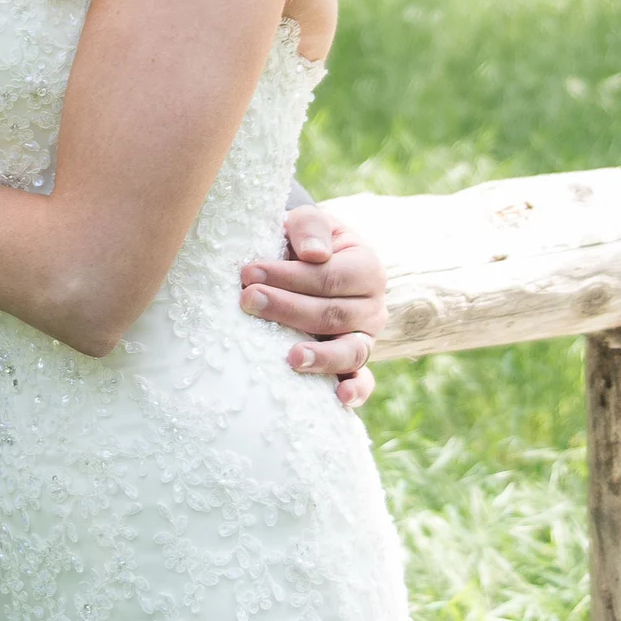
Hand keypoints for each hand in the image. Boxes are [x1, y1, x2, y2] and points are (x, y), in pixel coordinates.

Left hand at [240, 207, 388, 407]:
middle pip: (333, 314)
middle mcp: (372, 307)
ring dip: (321, 356)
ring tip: (291, 357)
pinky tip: (340, 397)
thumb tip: (314, 253)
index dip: (290, 276)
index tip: (248, 272)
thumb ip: (310, 227)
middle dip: (287, 309)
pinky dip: (356, 391)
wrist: (307, 264)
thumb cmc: (303, 243)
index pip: (330, 277)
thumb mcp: (306, 223)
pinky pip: (362, 382)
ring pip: (351, 351)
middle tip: (247, 301)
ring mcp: (366, 338)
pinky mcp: (354, 365)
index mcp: (367, 267)